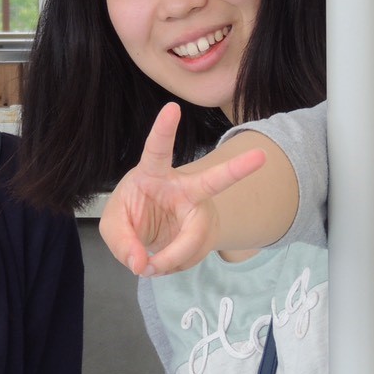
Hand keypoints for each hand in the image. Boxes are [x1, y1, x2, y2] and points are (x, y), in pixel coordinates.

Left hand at [99, 102, 266, 276]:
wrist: (154, 233)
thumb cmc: (133, 215)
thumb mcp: (113, 225)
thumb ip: (121, 242)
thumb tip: (143, 265)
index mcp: (153, 173)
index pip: (158, 150)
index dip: (164, 129)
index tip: (172, 107)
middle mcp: (183, 188)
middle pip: (212, 181)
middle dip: (237, 169)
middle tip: (260, 157)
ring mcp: (200, 211)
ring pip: (193, 240)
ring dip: (169, 259)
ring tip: (151, 265)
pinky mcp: (206, 234)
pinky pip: (191, 258)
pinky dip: (171, 266)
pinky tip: (165, 259)